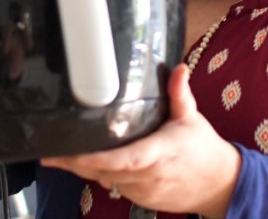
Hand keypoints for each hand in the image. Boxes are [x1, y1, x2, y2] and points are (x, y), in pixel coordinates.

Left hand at [41, 63, 240, 216]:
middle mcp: (148, 175)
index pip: (126, 158)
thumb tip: (178, 68)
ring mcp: (143, 190)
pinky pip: (113, 187)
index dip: (99, 158)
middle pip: (105, 171)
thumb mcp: (191, 117)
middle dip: (76, 162)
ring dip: (84, 169)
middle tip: (49, 152)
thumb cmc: (202, 149)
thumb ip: (179, 94)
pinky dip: (99, 175)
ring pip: (105, 180)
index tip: (76, 153)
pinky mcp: (140, 199)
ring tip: (57, 156)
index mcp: (160, 152)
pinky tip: (82, 164)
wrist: (218, 184)